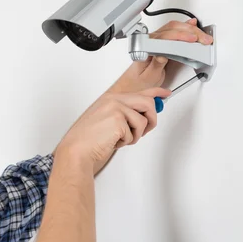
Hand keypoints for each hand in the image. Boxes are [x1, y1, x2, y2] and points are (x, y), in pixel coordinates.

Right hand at [55, 87, 171, 174]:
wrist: (77, 150)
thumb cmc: (88, 139)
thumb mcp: (107, 120)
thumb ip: (126, 113)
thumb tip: (146, 114)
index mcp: (111, 98)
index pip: (140, 92)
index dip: (156, 93)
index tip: (165, 94)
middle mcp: (114, 100)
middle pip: (148, 103)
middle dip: (151, 119)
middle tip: (145, 130)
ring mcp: (116, 109)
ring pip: (143, 121)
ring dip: (135, 135)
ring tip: (120, 139)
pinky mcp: (118, 121)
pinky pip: (134, 133)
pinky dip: (126, 142)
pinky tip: (113, 142)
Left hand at [110, 18, 213, 92]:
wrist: (132, 84)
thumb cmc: (139, 82)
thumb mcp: (149, 77)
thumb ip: (156, 65)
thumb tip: (163, 54)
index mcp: (146, 48)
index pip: (165, 38)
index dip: (180, 37)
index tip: (192, 40)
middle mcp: (149, 42)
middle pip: (171, 30)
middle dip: (190, 33)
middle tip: (203, 40)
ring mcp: (154, 40)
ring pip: (173, 28)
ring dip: (189, 30)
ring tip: (202, 36)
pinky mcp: (159, 43)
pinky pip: (172, 31)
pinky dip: (184, 28)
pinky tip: (191, 26)